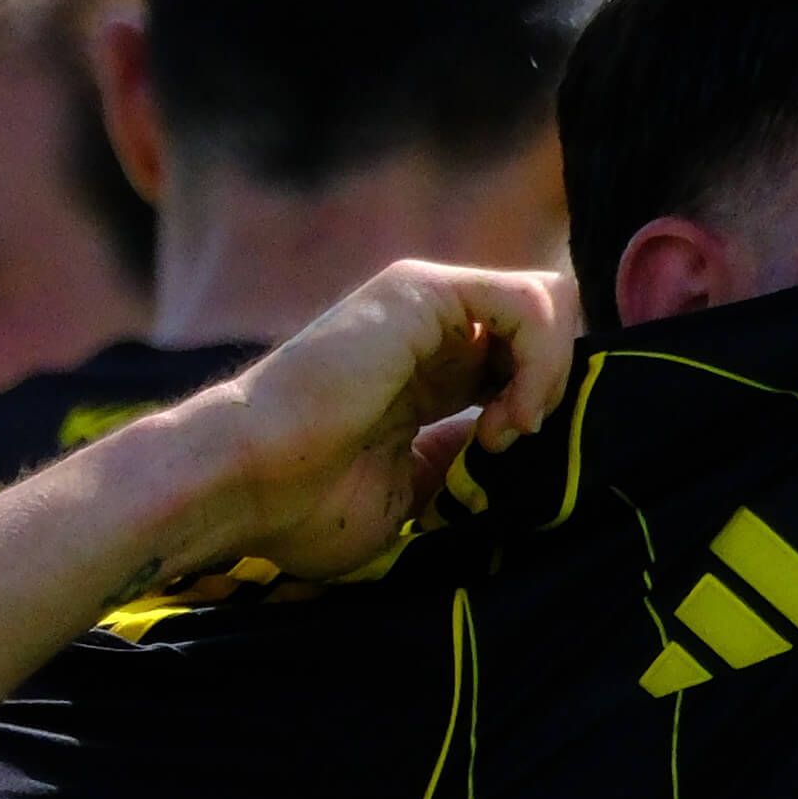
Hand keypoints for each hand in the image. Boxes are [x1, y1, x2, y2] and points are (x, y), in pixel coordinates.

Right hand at [123, 261, 573, 591]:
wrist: (246, 483)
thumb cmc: (304, 507)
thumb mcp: (413, 493)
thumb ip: (466, 463)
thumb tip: (529, 460)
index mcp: (428, 375)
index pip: (524, 364)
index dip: (541, 411)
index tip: (509, 467)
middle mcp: (430, 328)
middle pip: (545, 329)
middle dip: (551, 390)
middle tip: (513, 448)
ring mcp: (426, 302)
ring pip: (548, 305)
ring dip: (549, 377)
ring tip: (509, 434)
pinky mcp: (423, 291)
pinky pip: (531, 300)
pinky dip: (541, 360)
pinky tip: (507, 415)